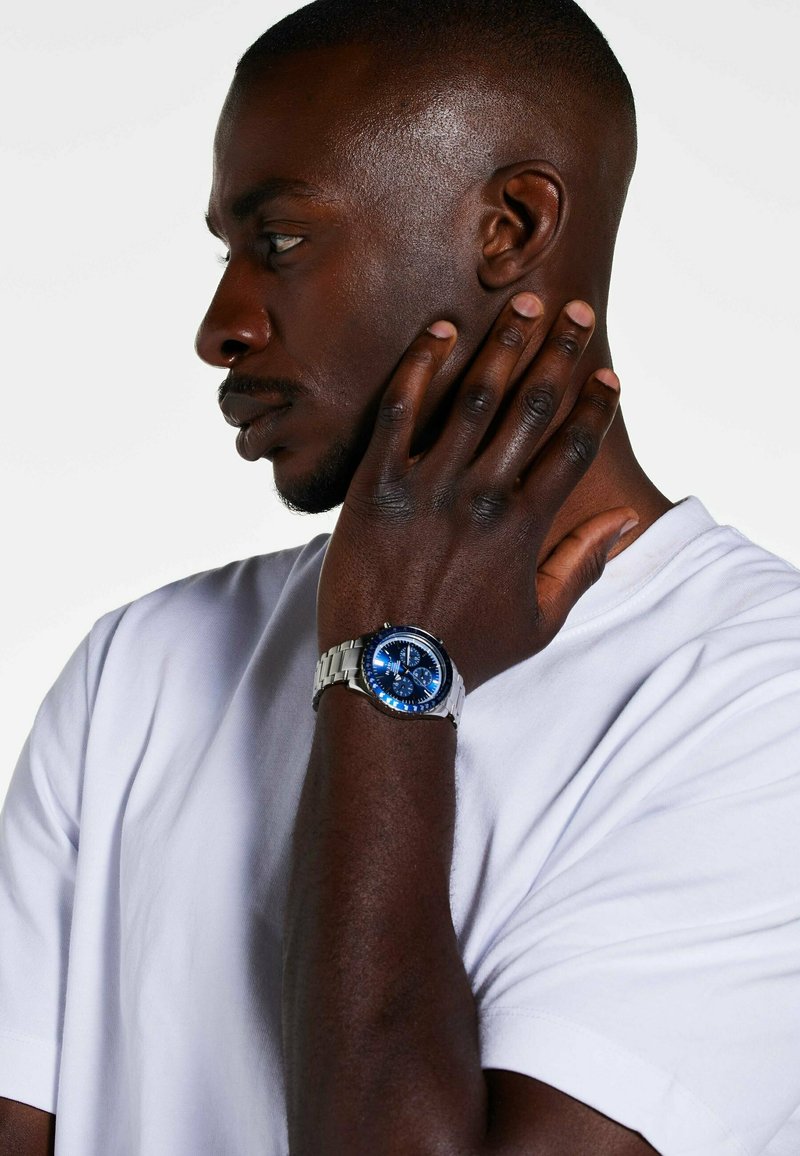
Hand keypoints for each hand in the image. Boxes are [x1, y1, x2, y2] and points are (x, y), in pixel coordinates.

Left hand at [317, 294, 636, 691]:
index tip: (609, 375)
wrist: (388, 671)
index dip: (595, 406)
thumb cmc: (466, 651)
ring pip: (474, 397)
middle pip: (532, 407)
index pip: (573, 448)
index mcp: (524, 525)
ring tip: (523, 302)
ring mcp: (427, 486)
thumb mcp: (541, 620)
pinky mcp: (376, 485)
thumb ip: (583, 565)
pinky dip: (420, 367)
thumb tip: (625, 522)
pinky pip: (400, 411)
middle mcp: (482, 494)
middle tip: (577, 311)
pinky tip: (440, 330)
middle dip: (560, 353)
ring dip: (503, 344)